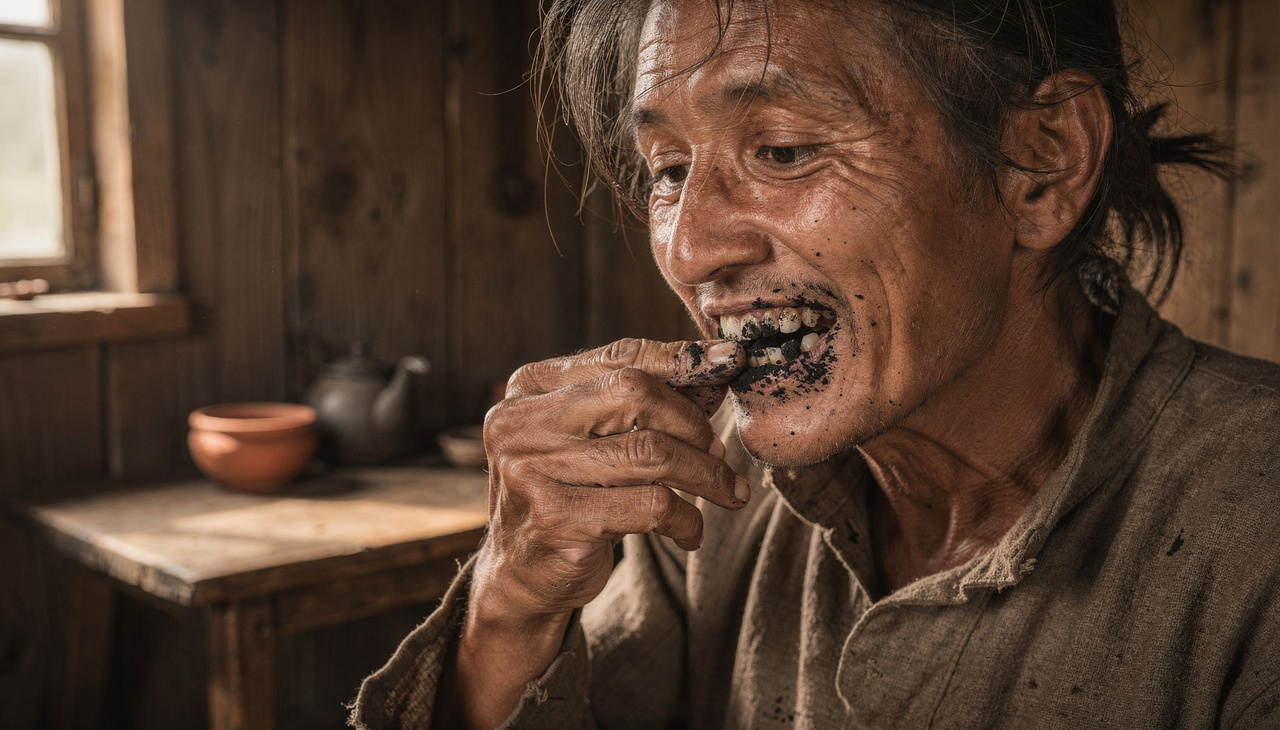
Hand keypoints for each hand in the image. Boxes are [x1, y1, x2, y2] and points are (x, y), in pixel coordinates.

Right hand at [442, 338, 746, 727]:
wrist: (520, 575)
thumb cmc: (568, 494)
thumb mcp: (587, 438)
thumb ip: (632, 401)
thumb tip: (713, 366)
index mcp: (528, 389)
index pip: (618, 357)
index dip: (679, 359)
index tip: (729, 361)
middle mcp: (522, 424)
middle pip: (635, 394)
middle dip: (692, 423)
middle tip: (719, 452)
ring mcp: (533, 472)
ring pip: (651, 453)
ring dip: (706, 474)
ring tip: (726, 492)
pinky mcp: (557, 521)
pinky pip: (651, 506)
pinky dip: (687, 519)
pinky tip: (691, 532)